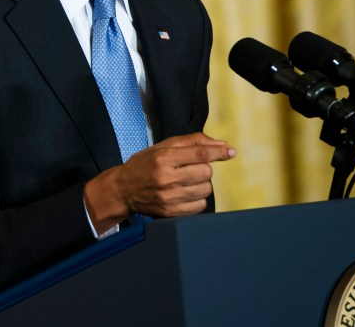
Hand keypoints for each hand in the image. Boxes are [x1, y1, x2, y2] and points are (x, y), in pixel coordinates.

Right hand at [83, 132, 234, 233]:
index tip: (230, 152)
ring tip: (187, 181)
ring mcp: (168, 198)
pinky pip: (200, 205)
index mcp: (163, 158)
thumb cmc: (145, 164)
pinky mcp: (171, 212)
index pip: (199, 154)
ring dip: (201, 184)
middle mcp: (165, 178)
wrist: (123, 189)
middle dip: (203, 168)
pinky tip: (185, 193)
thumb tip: (223, 145)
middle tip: (191, 168)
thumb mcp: (163, 147)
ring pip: (206, 189)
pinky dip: (198, 199)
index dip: (218, 152)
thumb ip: (193, 142)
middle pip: (205, 172)